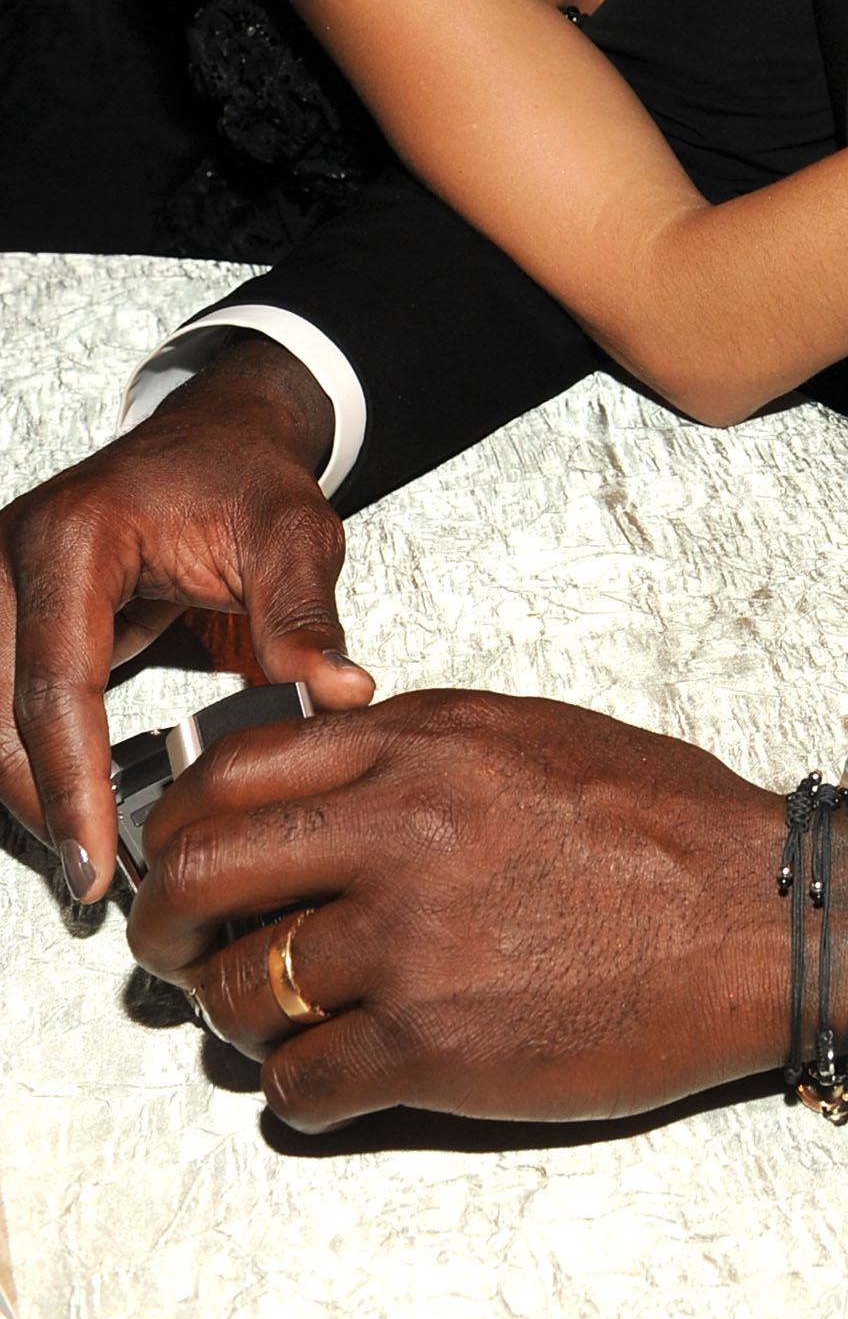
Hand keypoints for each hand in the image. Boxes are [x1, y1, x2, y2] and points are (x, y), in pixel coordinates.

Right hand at [0, 336, 368, 902]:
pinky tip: (79, 809)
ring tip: (93, 858)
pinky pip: (5, 708)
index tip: (95, 858)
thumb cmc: (248, 477)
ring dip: (32, 790)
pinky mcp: (10, 620)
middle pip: (1, 712)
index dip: (72, 781)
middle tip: (97, 880)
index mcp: (73, 539)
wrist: (218, 439)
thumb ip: (305, 616)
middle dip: (43, 803)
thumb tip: (342, 694)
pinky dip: (35, 762)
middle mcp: (12, 561)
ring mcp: (1, 591)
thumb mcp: (293, 535)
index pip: (56, 682)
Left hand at [127, 692, 795, 1132]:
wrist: (759, 919)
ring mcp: (410, 945)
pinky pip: (300, 1083)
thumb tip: (332, 770)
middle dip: (168, 922)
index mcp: (422, 747)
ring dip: (237, 1015)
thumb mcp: (532, 733)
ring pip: (239, 991)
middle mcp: (399, 833)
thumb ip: (419, 744)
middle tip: (178, 947)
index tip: (185, 852)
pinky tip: (335, 1073)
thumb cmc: (668, 827)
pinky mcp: (433, 1048)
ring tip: (270, 1019)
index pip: (232, 772)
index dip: (184, 822)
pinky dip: (298, 1089)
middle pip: (203, 875)